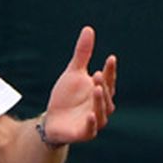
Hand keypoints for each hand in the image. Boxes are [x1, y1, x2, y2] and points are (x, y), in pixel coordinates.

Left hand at [44, 26, 117, 143]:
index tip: (110, 57)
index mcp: (100, 91)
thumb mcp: (73, 73)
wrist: (52, 121)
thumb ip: (82, 54)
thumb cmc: (65, 97)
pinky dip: (92, 122)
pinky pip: (91, 129)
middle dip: (104, 85)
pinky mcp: (84, 133)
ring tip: (96, 88)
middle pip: (106, 95)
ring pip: (102, 111)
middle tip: (98, 74)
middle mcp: (101, 106)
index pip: (108, 79)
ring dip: (100, 100)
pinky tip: (90, 114)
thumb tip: (88, 29)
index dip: (110, 70)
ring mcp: (94, 121)